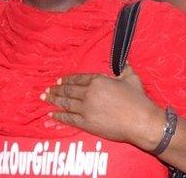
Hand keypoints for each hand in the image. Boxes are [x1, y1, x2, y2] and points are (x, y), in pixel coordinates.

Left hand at [42, 65, 163, 148]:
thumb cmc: (138, 99)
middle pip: (69, 90)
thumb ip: (124, 68)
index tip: (59, 80)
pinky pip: (69, 118)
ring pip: (66, 103)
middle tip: (46, 90)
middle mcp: (89, 93)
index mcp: (98, 81)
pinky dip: (59, 116)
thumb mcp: (131, 78)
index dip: (67, 79)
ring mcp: (86, 109)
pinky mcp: (87, 123)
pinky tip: (51, 114)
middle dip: (56, 90)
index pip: (78, 78)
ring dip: (54, 100)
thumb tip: (124, 61)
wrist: (141, 121)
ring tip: (44, 98)